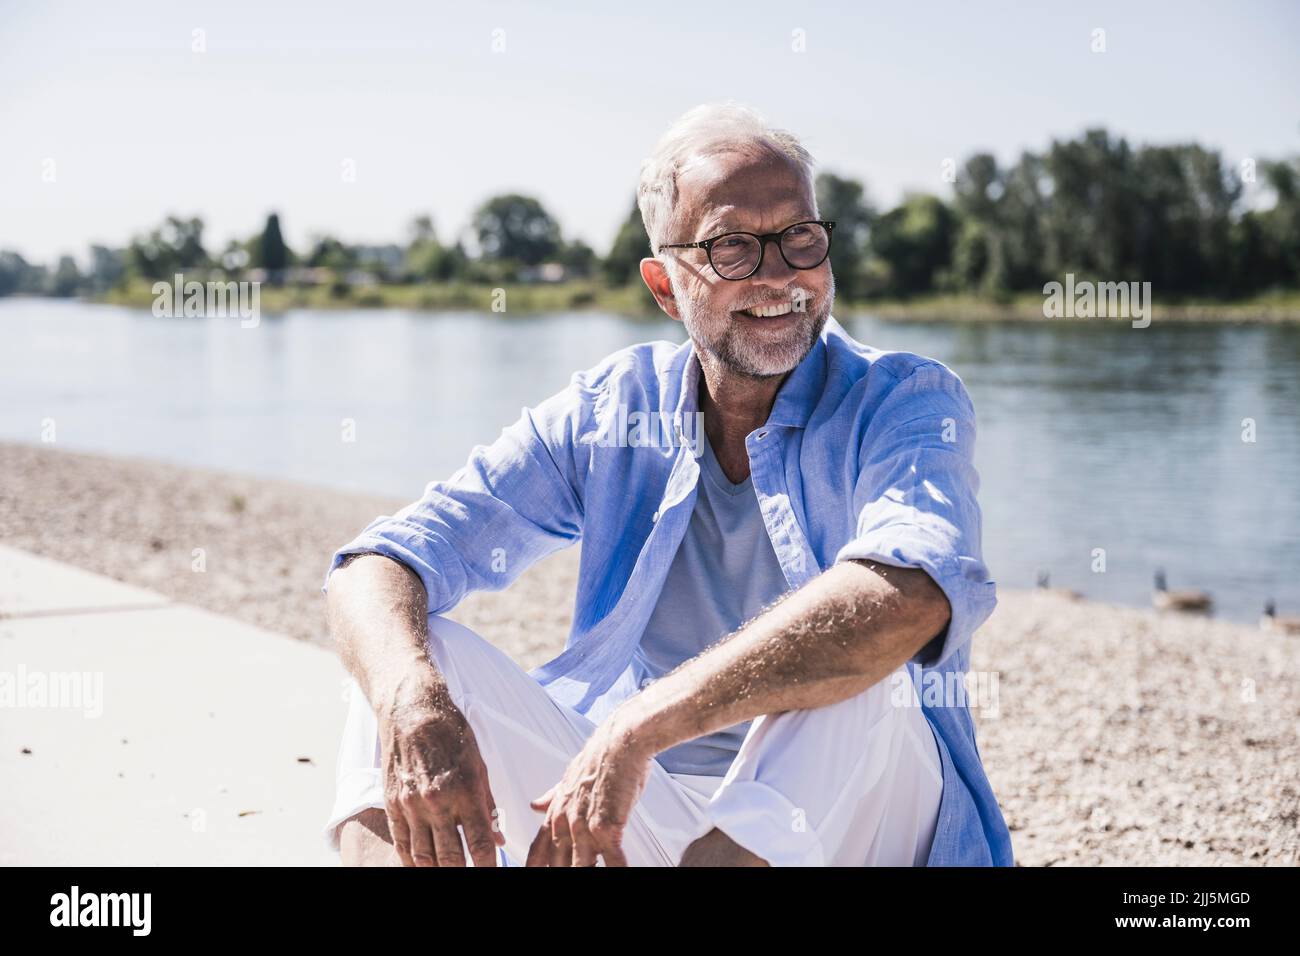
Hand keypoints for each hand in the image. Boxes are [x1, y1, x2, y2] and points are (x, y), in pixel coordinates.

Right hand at [378, 667, 504, 866]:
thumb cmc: (452, 735)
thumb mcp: (479, 765)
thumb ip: (487, 805)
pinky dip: (411, 861)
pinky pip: (402, 844)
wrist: (412, 711)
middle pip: (451, 858)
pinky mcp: (392, 804)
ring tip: (448, 872)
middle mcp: (437, 802)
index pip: (480, 844)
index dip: (488, 866)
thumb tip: (496, 838)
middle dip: (462, 873)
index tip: (493, 874)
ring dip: (437, 870)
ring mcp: (411, 805)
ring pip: (423, 857)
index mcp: (465, 791)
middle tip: (469, 874)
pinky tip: (421, 866)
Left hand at [526, 713, 651, 866]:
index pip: (538, 850)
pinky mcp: (607, 827)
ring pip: (582, 867)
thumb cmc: (600, 759)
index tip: (533, 876)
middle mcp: (566, 823)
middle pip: (559, 865)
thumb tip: (535, 804)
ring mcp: (584, 827)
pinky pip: (612, 860)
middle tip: (570, 879)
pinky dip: (616, 869)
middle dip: (563, 873)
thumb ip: (552, 796)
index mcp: (556, 812)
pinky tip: (620, 873)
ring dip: (588, 873)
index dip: (535, 868)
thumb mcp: (569, 778)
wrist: (620, 742)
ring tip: (597, 879)